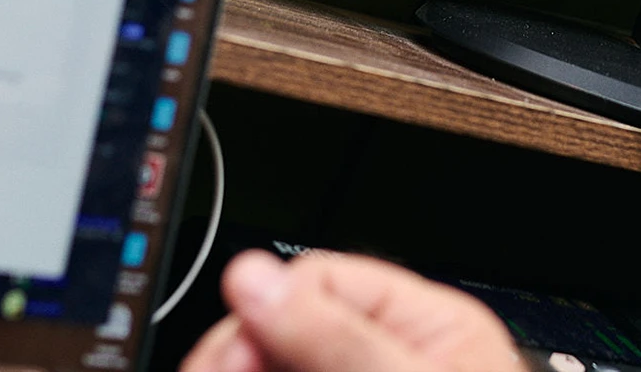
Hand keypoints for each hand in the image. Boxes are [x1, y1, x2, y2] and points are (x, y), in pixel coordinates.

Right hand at [182, 250, 521, 371]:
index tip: (230, 355)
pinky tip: (229, 371)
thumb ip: (339, 337)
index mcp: (432, 324)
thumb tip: (255, 278)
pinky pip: (287, 370)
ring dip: (238, 361)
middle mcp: (399, 352)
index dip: (266, 312)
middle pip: (288, 328)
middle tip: (208, 370)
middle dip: (242, 349)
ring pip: (278, 356)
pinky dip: (250, 370)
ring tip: (210, 368)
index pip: (323, 280)